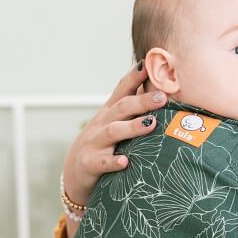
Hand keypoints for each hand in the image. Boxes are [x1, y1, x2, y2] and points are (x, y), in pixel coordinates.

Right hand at [62, 62, 166, 206]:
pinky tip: (126, 162)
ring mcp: (94, 143)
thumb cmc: (102, 144)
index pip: (122, 90)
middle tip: (162, 97)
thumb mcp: (113, 123)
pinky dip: (114, 161)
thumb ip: (131, 108)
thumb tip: (159, 91)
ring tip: (151, 124)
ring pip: (113, 132)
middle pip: (122, 108)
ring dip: (132, 127)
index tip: (148, 65)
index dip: (134, 77)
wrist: (75, 172)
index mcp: (110, 112)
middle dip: (142, 101)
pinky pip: (103, 162)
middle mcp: (101, 124)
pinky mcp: (90, 163)